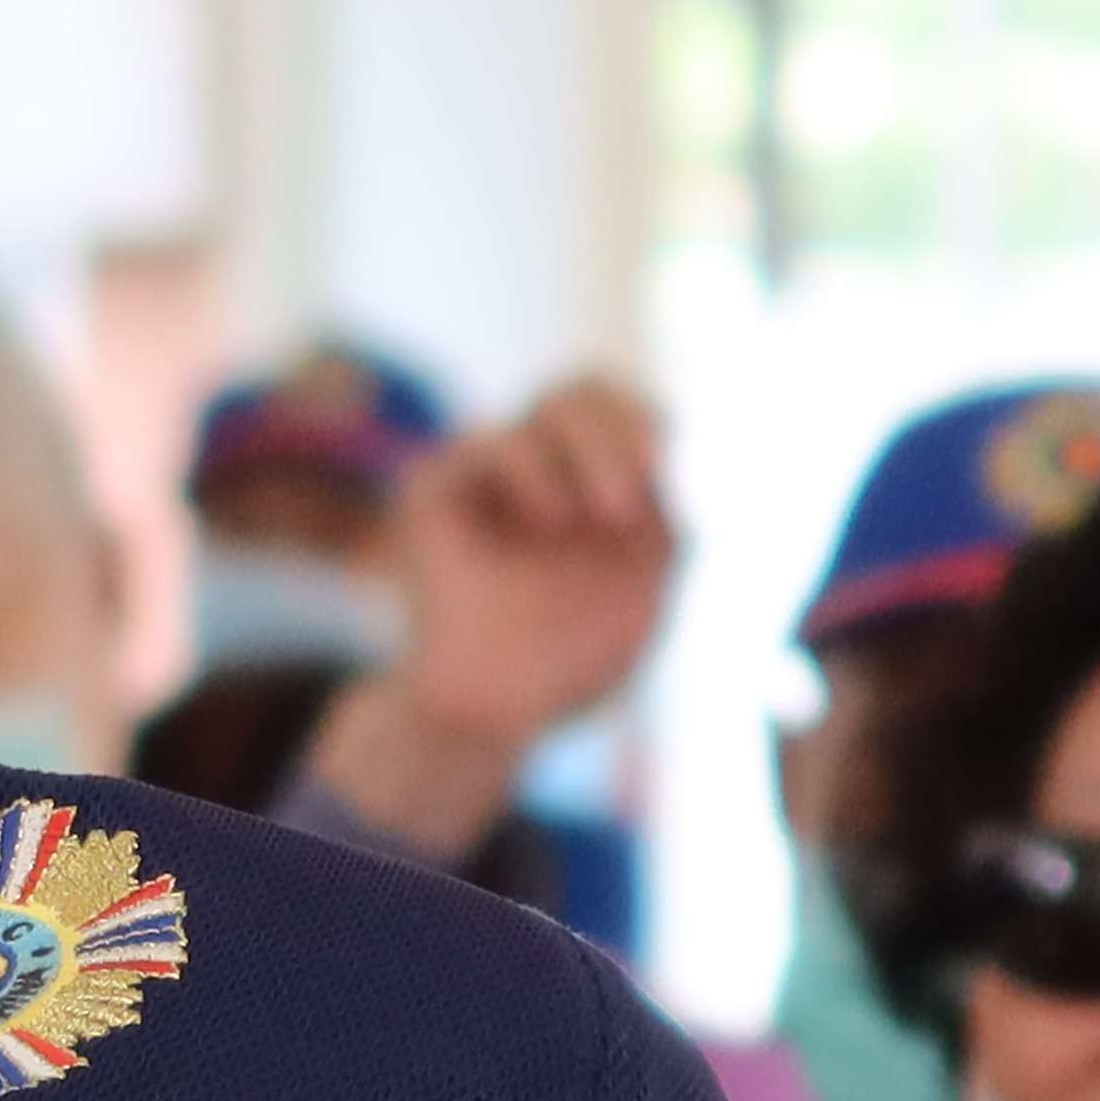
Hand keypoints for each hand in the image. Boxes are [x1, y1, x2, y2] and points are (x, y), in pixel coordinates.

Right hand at [382, 374, 678, 759]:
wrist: (491, 710)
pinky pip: (491, 439)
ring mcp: (486, 474)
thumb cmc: (564, 660)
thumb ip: (663, 528)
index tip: (658, 461)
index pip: (622, 413)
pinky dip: (532, 471)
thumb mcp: (642, 593)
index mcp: (589, 486)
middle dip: (616, 433)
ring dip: (585, 453)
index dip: (642, 420)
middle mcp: (538, 468)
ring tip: (579, 522)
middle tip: (622, 507)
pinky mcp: (436, 484)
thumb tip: (656, 472)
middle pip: (584, 390)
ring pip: (548, 404)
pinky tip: (546, 519)